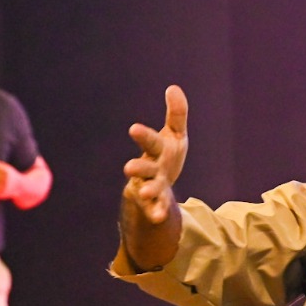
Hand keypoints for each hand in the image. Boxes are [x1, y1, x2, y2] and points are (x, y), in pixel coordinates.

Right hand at [123, 86, 188, 224]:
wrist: (158, 185)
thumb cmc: (166, 155)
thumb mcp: (175, 135)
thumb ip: (176, 114)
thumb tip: (173, 87)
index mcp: (155, 149)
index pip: (149, 141)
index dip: (142, 135)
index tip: (133, 128)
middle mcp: (148, 167)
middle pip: (142, 166)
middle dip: (137, 166)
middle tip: (128, 167)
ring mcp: (149, 186)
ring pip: (146, 188)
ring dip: (147, 191)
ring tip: (147, 193)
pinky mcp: (152, 203)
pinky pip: (154, 208)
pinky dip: (156, 212)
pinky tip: (160, 217)